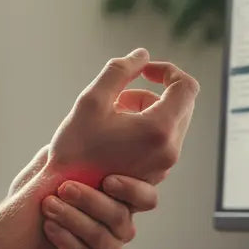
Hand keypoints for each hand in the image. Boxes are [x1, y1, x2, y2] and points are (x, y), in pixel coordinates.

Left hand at [8, 147, 158, 248]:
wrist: (14, 227)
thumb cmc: (39, 191)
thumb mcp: (55, 165)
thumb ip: (75, 149)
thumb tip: (88, 123)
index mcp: (119, 198)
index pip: (146, 198)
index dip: (134, 190)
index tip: (108, 180)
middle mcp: (119, 225)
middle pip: (121, 217)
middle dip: (91, 201)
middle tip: (64, 188)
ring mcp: (107, 248)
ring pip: (103, 238)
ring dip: (73, 220)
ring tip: (49, 206)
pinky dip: (66, 241)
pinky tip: (49, 228)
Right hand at [47, 48, 198, 186]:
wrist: (62, 193)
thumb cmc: (74, 148)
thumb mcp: (92, 99)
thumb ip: (120, 70)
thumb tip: (141, 55)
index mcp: (159, 130)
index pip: (187, 87)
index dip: (168, 70)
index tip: (143, 70)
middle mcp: (169, 151)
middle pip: (181, 104)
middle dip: (153, 91)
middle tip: (120, 96)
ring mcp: (164, 166)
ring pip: (170, 122)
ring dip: (146, 110)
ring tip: (112, 114)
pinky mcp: (154, 175)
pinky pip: (161, 141)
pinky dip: (144, 129)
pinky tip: (114, 134)